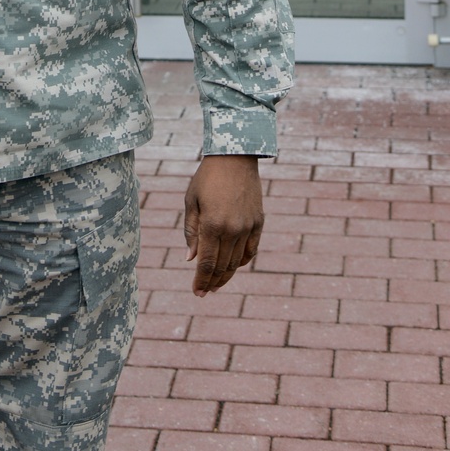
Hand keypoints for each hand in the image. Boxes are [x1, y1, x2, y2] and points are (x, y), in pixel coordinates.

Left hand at [184, 154, 263, 295]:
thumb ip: (191, 232)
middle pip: (221, 267)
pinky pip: (251, 250)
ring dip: (226, 276)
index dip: (200, 281)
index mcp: (211, 225)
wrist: (235, 158)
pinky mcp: (258, 223)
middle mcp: (231, 230)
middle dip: (211, 282)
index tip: (196, 292)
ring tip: (216, 283)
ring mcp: (247, 227)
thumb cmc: (207, 178)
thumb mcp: (192, 201)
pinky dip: (242, 262)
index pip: (205, 263)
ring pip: (236, 262)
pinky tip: (233, 266)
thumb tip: (190, 259)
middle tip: (204, 292)